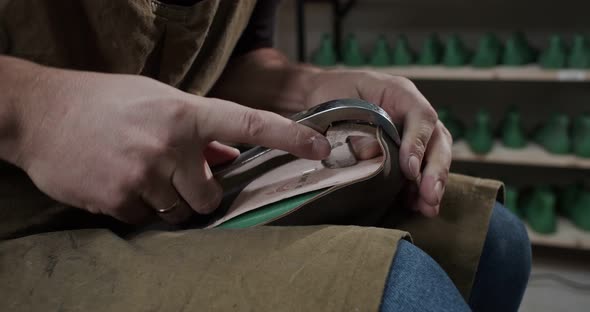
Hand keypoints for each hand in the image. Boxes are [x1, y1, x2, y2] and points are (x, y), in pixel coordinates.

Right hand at [15, 68, 330, 223]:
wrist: (40, 114)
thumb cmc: (105, 102)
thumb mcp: (157, 100)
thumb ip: (198, 129)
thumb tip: (231, 153)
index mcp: (184, 113)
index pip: (249, 124)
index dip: (289, 137)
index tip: (320, 148)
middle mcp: (169, 146)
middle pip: (211, 197)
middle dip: (200, 194)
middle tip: (178, 178)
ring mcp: (143, 175)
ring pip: (179, 213)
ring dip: (168, 202)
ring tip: (141, 175)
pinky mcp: (117, 200)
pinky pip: (146, 220)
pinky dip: (139, 208)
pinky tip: (119, 182)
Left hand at [304, 70, 451, 216]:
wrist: (323, 95)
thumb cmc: (332, 94)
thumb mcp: (338, 103)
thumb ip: (353, 126)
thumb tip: (370, 153)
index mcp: (399, 93)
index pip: (421, 116)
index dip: (419, 143)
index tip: (409, 169)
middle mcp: (412, 112)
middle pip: (437, 139)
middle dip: (435, 170)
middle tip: (429, 195)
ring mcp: (412, 132)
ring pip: (435, 156)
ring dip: (432, 183)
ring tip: (428, 207)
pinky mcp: (405, 151)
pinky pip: (420, 170)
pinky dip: (420, 189)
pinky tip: (416, 206)